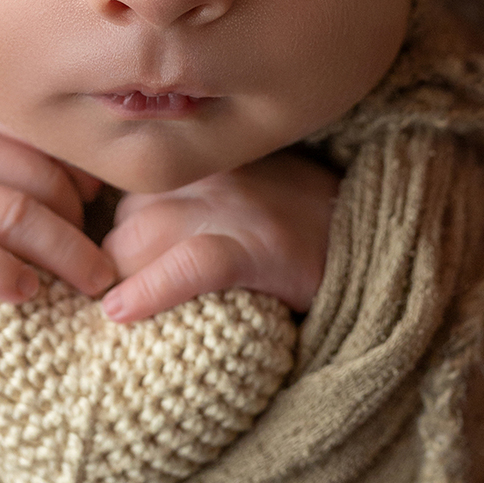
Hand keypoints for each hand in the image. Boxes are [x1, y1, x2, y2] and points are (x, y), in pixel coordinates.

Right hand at [0, 102, 114, 299]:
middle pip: (42, 181)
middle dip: (79, 224)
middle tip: (102, 265)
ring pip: (15, 214)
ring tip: (89, 282)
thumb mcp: (9, 173)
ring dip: (63, 253)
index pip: (54, 137)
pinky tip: (26, 290)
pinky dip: (1, 271)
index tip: (97, 202)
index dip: (85, 174)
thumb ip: (49, 165)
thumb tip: (109, 183)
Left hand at [99, 151, 339, 323]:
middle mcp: (212, 175)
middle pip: (124, 218)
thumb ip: (187, 205)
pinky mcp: (260, 248)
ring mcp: (237, 209)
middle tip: (123, 307)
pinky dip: (151, 289)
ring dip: (125, 282)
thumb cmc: (302, 229)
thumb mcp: (240, 197)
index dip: (108, 240)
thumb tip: (121, 245)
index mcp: (203, 163)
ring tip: (127, 320)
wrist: (378, 238)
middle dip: (113, 268)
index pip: (124, 193)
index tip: (105, 275)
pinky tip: (120, 313)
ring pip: (143, 237)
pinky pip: (191, 264)